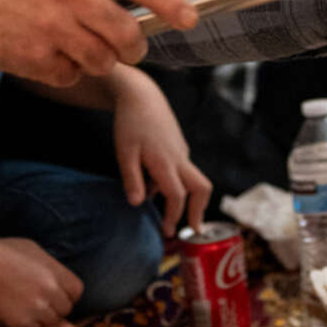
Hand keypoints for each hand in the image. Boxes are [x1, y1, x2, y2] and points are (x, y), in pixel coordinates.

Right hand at [0, 0, 198, 84]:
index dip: (168, 2)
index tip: (190, 18)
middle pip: (126, 34)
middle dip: (134, 47)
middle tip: (128, 48)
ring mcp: (50, 27)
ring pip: (102, 60)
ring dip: (98, 59)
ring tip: (72, 43)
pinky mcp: (32, 57)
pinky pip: (71, 75)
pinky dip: (66, 71)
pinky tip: (45, 52)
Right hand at [0, 235, 82, 326]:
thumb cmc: (0, 253)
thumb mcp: (31, 249)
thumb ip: (49, 265)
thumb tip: (57, 275)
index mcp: (54, 272)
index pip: (76, 291)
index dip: (67, 294)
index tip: (56, 293)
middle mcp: (50, 291)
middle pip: (65, 309)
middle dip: (55, 308)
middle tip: (38, 302)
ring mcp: (37, 308)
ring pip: (50, 322)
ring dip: (41, 318)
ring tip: (24, 306)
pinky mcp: (21, 322)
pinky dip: (27, 326)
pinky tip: (14, 313)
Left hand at [111, 70, 211, 235]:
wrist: (142, 95)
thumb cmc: (130, 123)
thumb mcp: (124, 153)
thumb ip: (131, 179)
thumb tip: (138, 204)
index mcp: (166, 162)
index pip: (178, 196)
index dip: (174, 215)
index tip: (167, 231)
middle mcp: (179, 158)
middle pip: (201, 188)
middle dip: (199, 210)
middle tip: (192, 229)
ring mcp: (181, 152)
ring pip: (193, 179)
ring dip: (185, 198)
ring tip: (166, 212)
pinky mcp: (178, 147)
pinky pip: (181, 170)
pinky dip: (174, 183)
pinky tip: (152, 186)